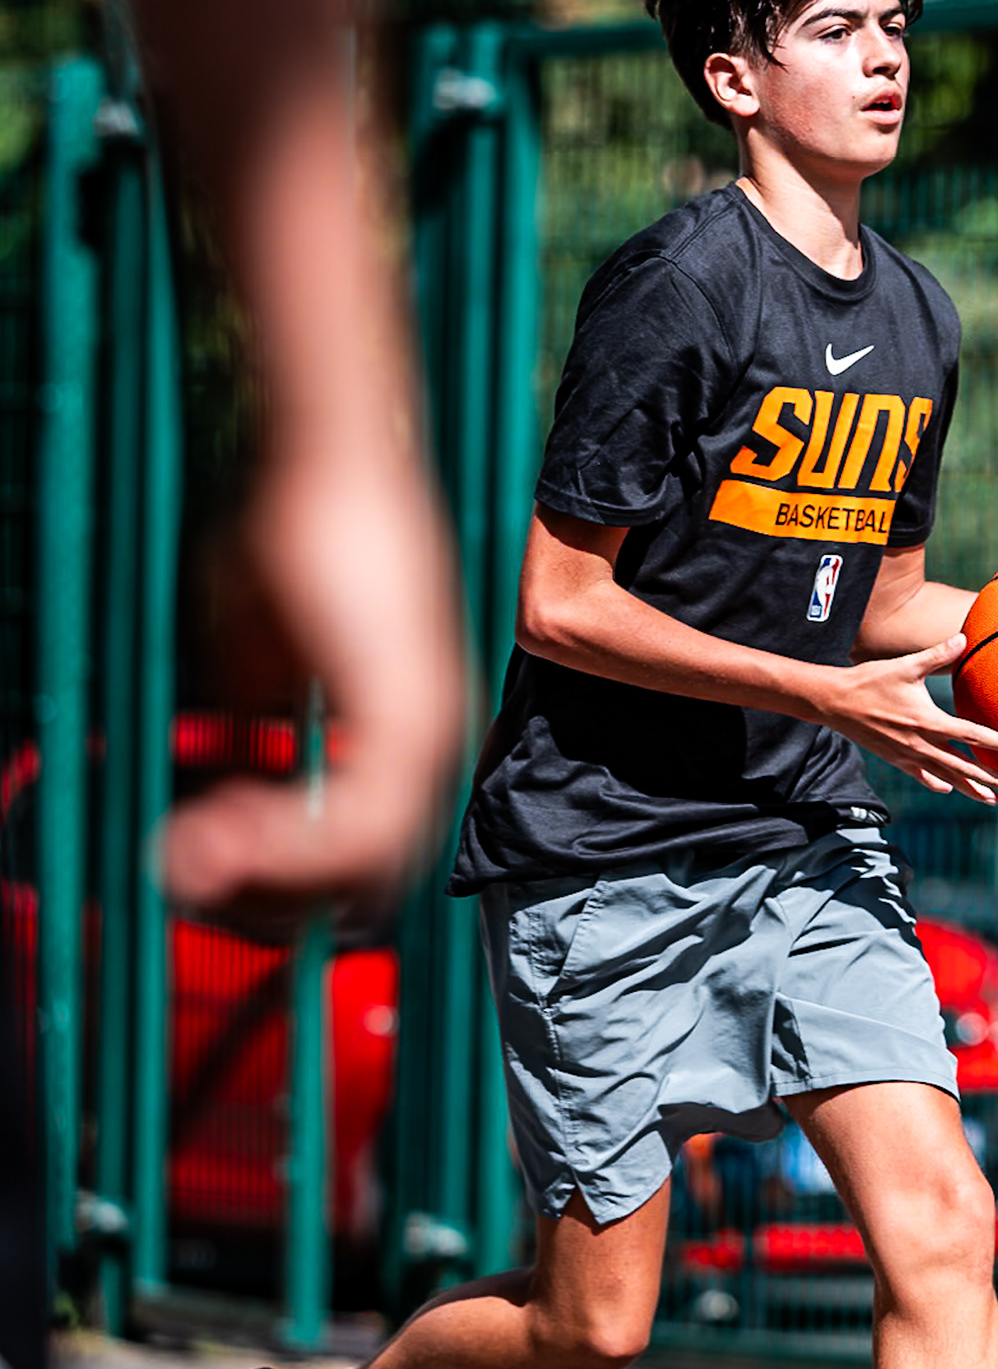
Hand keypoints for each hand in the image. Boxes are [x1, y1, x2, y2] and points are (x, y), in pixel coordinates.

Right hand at [159, 446, 469, 930]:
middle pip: (369, 882)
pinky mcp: (409, 718)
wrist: (332, 469)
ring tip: (195, 855)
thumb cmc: (297, 542)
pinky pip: (358, 829)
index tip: (208, 858)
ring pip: (364, 868)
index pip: (365, 855)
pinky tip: (219, 824)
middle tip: (192, 876)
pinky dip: (285, 847)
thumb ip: (259, 722)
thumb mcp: (263, 655)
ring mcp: (429, 734)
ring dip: (269, 878)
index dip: (283, 877)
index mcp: (407, 734)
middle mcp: (433, 744)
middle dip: (271, 900)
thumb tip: (230, 784)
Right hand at [825, 632, 997, 803]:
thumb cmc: (871, 681)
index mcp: (928, 722)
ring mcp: (908, 756)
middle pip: (965, 766)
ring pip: (947, 778)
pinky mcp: (896, 760)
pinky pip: (922, 777)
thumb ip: (937, 654)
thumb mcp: (906, 666)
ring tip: (993, 798)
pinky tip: (948, 789)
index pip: (972, 736)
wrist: (835, 702)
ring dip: (972, 788)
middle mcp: (921, 745)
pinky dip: (938, 784)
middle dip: (994, 777)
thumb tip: (964, 638)